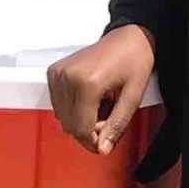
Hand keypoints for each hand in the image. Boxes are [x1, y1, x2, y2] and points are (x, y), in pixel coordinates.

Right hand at [48, 25, 156, 156]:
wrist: (127, 37)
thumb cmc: (134, 62)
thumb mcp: (133, 97)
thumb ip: (116, 125)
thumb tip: (102, 150)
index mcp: (87, 83)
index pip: (80, 128)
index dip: (93, 142)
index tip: (106, 142)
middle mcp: (67, 76)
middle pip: (69, 125)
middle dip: (88, 130)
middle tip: (108, 118)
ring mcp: (58, 73)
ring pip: (62, 117)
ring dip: (80, 120)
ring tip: (101, 106)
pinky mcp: (53, 72)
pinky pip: (58, 104)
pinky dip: (72, 108)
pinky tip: (90, 98)